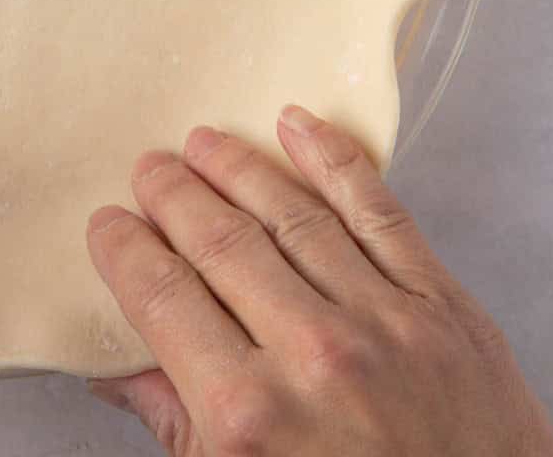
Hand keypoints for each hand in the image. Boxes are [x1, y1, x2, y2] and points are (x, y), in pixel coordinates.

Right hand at [87, 105, 552, 455]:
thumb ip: (176, 425)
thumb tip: (116, 371)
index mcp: (248, 415)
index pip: (161, 296)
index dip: (125, 248)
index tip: (109, 224)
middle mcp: (312, 356)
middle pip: (219, 241)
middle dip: (173, 193)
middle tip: (150, 168)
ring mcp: (383, 322)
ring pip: (290, 214)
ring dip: (238, 167)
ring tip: (205, 142)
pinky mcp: (442, 306)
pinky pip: (379, 211)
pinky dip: (335, 160)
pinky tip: (298, 126)